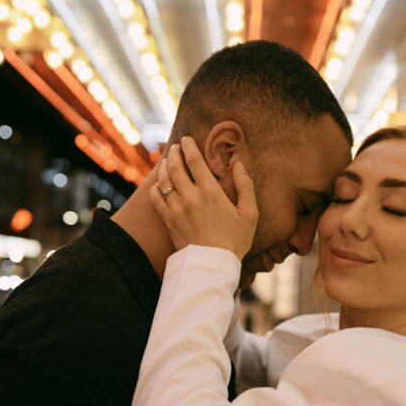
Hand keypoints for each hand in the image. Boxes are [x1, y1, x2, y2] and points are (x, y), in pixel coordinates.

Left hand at [151, 137, 257, 259]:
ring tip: (166, 161)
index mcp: (210, 192)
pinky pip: (155, 198)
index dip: (189, 146)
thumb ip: (246, 186)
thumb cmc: (235, 240)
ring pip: (164, 180)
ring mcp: (176, 209)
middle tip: (175, 147)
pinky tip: (159, 184)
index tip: (187, 139)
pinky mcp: (167, 221)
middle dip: (174, 153)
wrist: (213, 266)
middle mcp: (190, 197)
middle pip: (176, 166)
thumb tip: (239, 163)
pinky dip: (156, 187)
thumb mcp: (250, 214)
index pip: (195, 161)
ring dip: (164, 167)